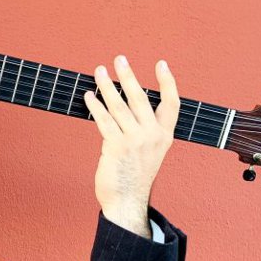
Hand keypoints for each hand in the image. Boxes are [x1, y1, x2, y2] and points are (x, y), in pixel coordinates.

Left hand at [83, 55, 179, 236]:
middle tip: (119, 58)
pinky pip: (104, 120)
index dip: (168, 82)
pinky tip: (88, 96)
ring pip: (118, 106)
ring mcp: (134, 141)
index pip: (172, 103)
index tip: (161, 63)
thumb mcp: (150, 151)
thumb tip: (126, 103)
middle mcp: (152, 136)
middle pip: (140, 98)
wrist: (127, 202)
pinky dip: (95, 106)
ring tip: (99, 71)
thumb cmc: (134, 175)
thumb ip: (145, 129)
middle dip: (128, 76)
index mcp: (165, 136)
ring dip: (107, 86)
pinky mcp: (115, 146)